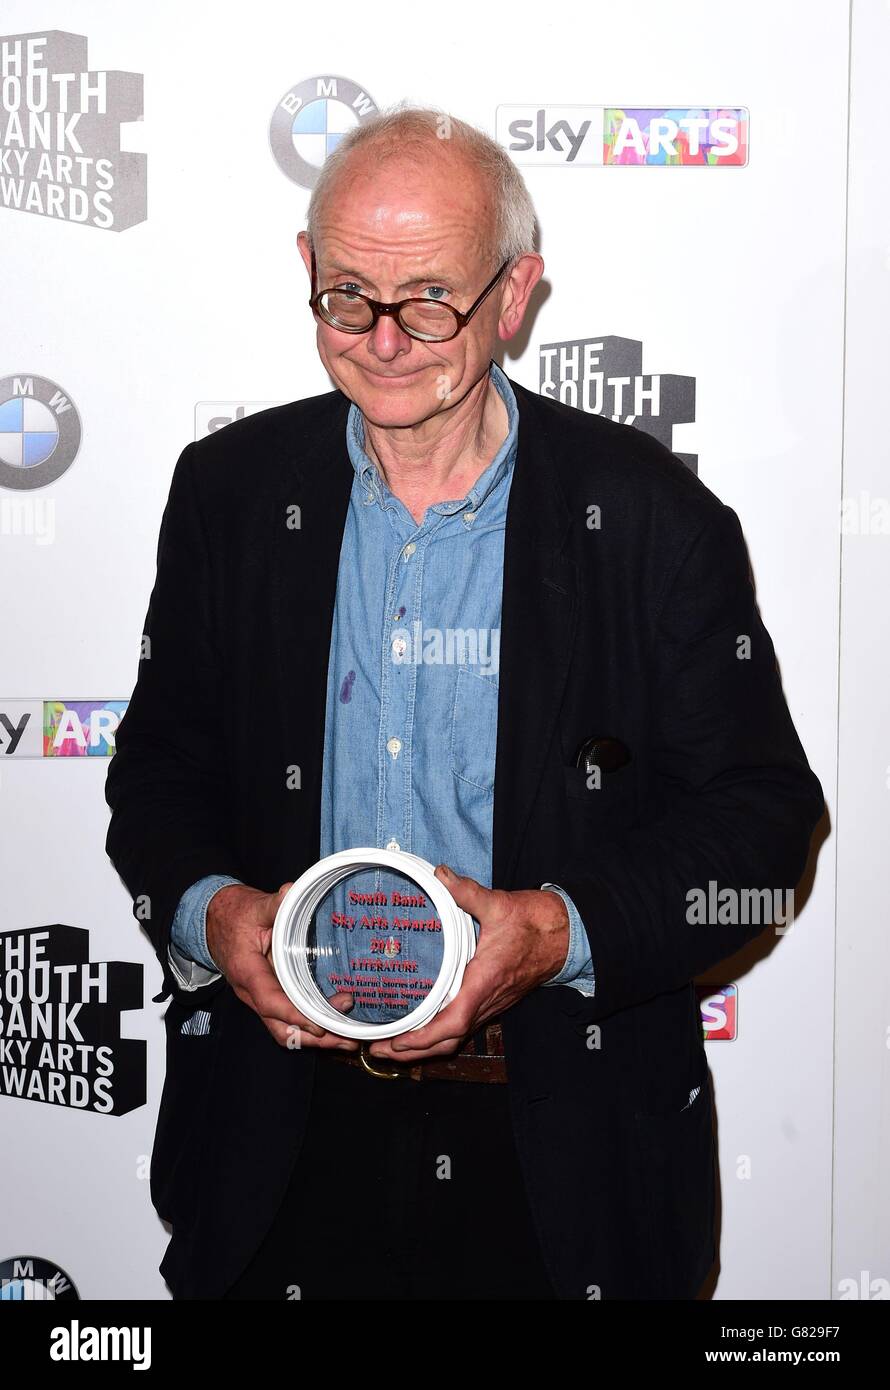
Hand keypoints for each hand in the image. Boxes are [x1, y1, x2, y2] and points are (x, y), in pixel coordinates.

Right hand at [205, 882, 357, 1051]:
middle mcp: (252, 993)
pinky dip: (308, 1026)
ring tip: (346, 1038)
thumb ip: (273, 904)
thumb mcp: (253, 907)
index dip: (295, 1016)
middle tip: (348, 1039)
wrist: (214, 921)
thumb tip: (290, 893)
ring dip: (315, 1037)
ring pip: (284, 1030)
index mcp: (247, 972)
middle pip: (281, 1028)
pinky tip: (333, 1023)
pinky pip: (287, 1021)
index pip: (270, 1002)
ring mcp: (260, 998)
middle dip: (314, 1038)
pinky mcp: (269, 997)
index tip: (320, 1024)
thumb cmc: (233, 915)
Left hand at [367, 865, 568, 1063]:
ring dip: (424, 1047)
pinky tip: (420, 1029)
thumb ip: (466, 892)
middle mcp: (487, 1000)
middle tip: (378, 1049)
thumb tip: (440, 875)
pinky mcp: (491, 1001)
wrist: (565, 934)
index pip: (454, 1022)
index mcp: (485, 981)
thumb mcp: (499, 903)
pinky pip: (463, 1027)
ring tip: (391, 1046)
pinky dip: (439, 1035)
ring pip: (455, 1038)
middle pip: (449, 1040)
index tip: (398, 1041)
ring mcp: (490, 1004)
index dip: (425, 1037)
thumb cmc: (534, 922)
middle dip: (413, 1051)